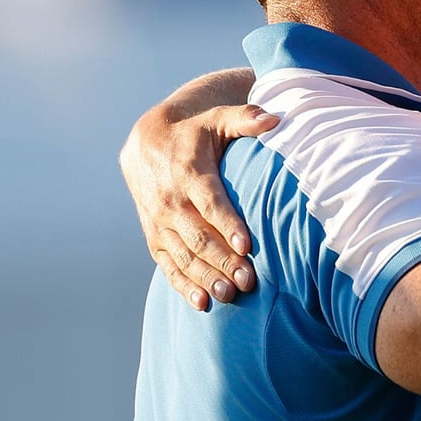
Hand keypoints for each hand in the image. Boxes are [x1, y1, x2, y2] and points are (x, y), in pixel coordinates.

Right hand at [120, 102, 279, 308]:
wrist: (146, 140)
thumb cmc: (196, 130)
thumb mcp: (219, 118)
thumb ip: (246, 118)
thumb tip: (274, 118)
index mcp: (188, 172)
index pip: (210, 202)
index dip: (228, 223)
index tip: (247, 245)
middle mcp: (169, 199)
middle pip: (198, 235)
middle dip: (222, 260)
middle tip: (248, 280)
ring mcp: (158, 221)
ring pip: (183, 254)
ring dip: (205, 276)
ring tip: (229, 295)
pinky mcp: (154, 235)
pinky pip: (167, 264)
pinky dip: (182, 284)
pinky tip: (202, 302)